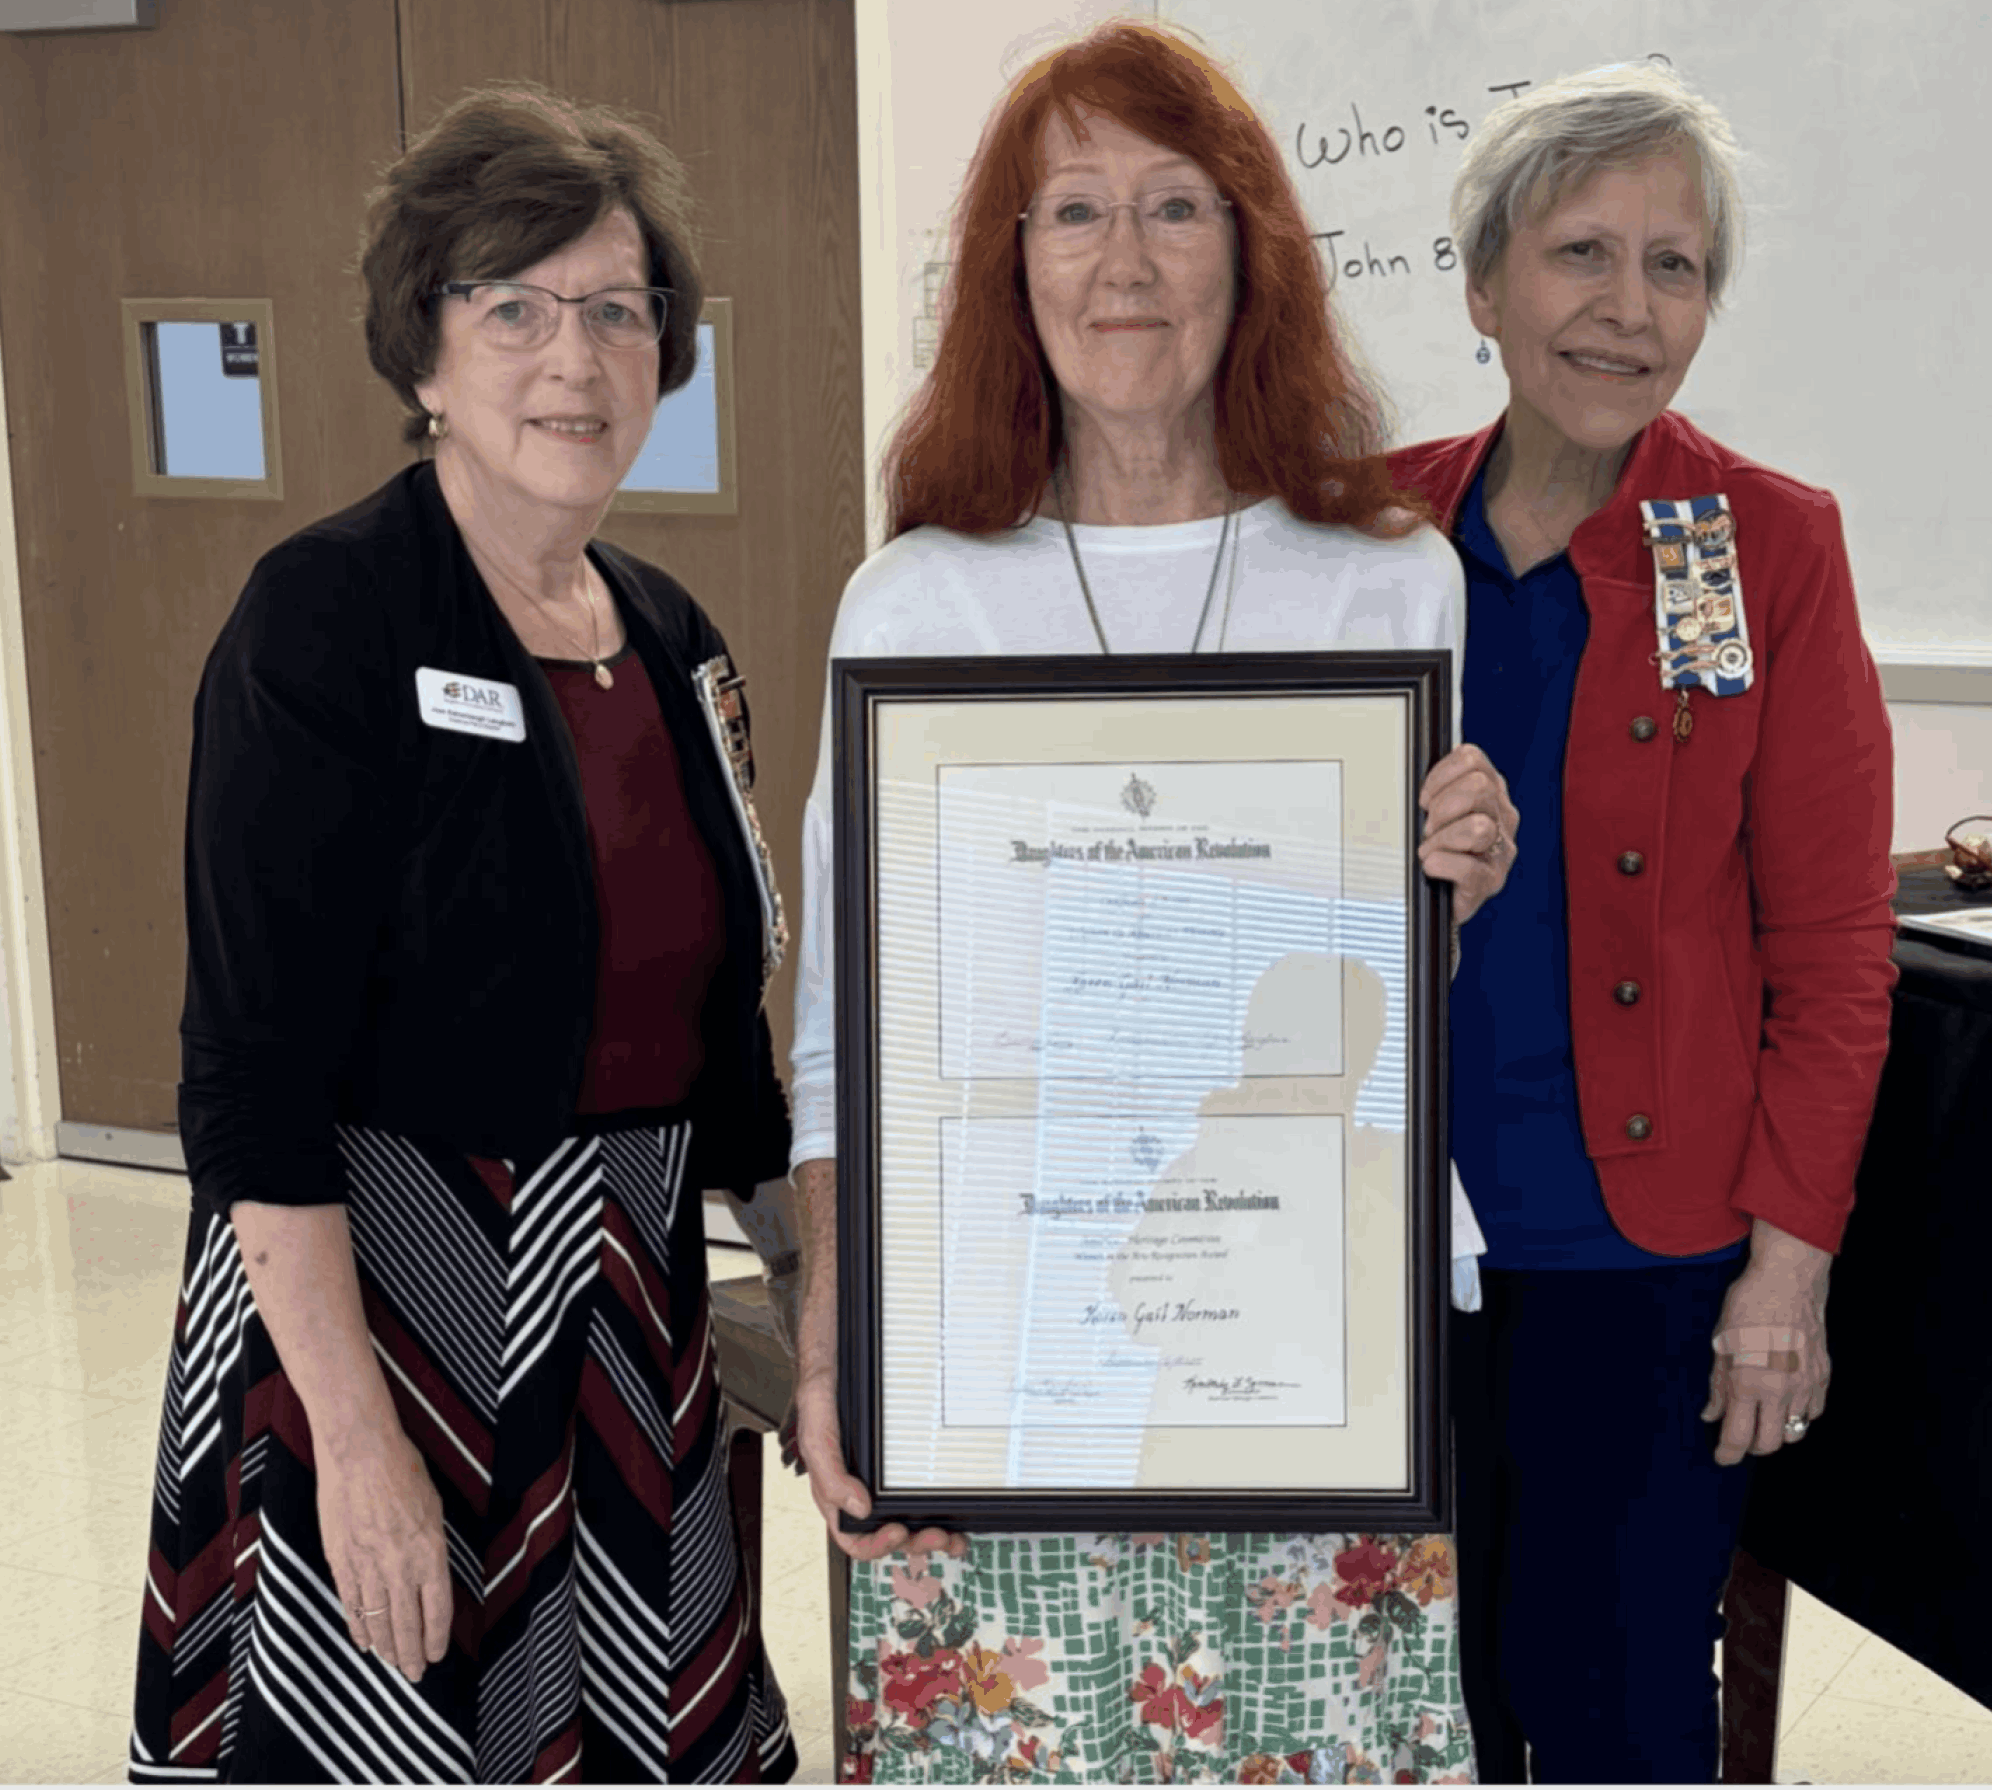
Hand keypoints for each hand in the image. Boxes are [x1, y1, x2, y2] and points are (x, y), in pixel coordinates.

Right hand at [318, 1422, 452, 1679]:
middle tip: (416, 1675)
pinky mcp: (340, 1560)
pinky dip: (358, 1627)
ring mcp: (367, 1565)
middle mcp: (399, 1565)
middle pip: (407, 1623)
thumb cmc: (404, 1471)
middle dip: (411, 1654)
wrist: (360, 1452)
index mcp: (430, 1551)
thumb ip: (431, 1548)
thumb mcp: (433, 1508)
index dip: (436, 1637)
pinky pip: (352, 1604)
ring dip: (386, 1647)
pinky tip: (364, 1643)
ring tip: (392, 1665)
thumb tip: (428, 1578)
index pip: (437, 1608)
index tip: (436, 1655)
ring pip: (378, 1620)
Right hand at [795, 1369, 967, 1562]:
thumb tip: (857, 1509)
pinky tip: (958, 1511)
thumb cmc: (823, 1393)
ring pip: (909, 1519)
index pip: (852, 1537)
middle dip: (915, 1542)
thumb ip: (829, 1474)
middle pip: (889, 1534)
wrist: (839, 1355)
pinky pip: (922, 1492)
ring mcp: (883, 1477)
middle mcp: (861, 1489)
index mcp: (836, 1491)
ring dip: (933, 1534)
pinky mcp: (904, 1460)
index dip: (876, 1545)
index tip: (898, 1530)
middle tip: (939, 1535)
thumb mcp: (817, 1432)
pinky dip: (941, 1507)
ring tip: (955, 1536)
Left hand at [1418, 743, 1518, 924]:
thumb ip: (1431, 788)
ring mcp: (1501, 849)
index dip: (1440, 776)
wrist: (1434, 898)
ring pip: (1479, 827)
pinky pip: (1469, 869)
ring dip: (1443, 839)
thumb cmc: (1431, 847)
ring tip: (1429, 850)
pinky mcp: (1492, 881)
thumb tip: (1407, 772)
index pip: (1471, 759)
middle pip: (1478, 787)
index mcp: (1488, 790)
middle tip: (1428, 828)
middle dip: (1443, 807)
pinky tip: (1432, 867)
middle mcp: (1501, 816)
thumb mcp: (1430, 809)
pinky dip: (1442, 866)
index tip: (1424, 798)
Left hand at [1702, 1221, 1832, 1466]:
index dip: (1726, 1454)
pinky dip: (1799, 1415)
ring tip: (1763, 1417)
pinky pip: (1813, 1412)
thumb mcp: (1720, 1343)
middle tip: (1740, 1436)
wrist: (1789, 1281)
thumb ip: (1718, 1386)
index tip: (1721, 1457)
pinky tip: (1786, 1402)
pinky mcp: (1823, 1376)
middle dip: (1752, 1447)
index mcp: (1747, 1383)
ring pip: (1795, 1431)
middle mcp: (1779, 1391)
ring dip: (1777, 1431)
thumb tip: (1711, 1415)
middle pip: (1769, 1444)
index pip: (1737, 1436)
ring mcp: (1805, 1385)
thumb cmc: (1747, 1306)